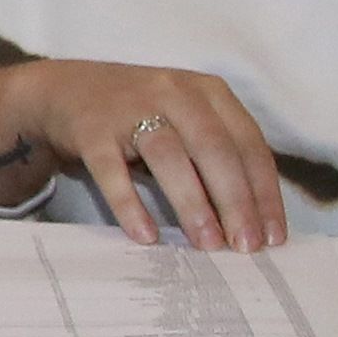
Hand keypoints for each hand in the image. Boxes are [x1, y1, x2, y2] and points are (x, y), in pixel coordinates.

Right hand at [0, 60, 289, 247]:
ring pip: (169, 156)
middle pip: (214, 148)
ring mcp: (129, 107)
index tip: (273, 237)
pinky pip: (112, 169)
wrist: (65, 90)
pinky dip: (130, 203)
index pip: (248, 144)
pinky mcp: (91, 127)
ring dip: (192, 203)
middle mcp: (172, 92)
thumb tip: (254, 223)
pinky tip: (146, 235)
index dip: (264, 193)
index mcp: (208, 91)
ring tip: (208, 244)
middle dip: (235, 201)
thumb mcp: (187, 120)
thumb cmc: (142, 116)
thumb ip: (219, 156)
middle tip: (245, 246)